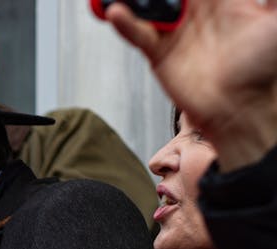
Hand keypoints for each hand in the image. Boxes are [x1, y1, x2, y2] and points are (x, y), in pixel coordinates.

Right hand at [106, 0, 276, 169]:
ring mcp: (177, 31)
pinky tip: (116, 11)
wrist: (243, 108)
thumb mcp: (275, 21)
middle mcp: (199, 12)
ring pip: (150, 5)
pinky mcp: (160, 53)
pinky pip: (137, 33)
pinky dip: (124, 22)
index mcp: (227, 0)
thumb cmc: (266, 69)